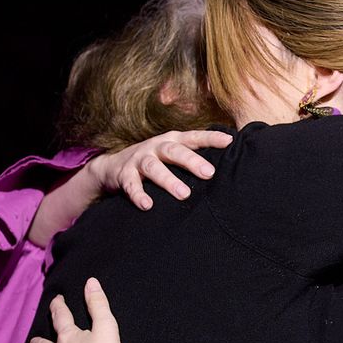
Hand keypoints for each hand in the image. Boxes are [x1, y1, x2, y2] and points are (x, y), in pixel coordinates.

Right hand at [87, 129, 233, 210]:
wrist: (113, 167)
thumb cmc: (154, 161)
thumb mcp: (173, 154)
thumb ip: (194, 157)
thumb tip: (229, 164)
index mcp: (172, 141)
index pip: (194, 137)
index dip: (211, 138)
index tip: (229, 142)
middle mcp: (156, 147)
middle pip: (175, 151)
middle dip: (192, 161)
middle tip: (209, 173)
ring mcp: (139, 159)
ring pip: (154, 167)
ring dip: (168, 180)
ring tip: (184, 194)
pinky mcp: (124, 174)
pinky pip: (131, 185)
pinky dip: (138, 194)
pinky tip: (147, 205)